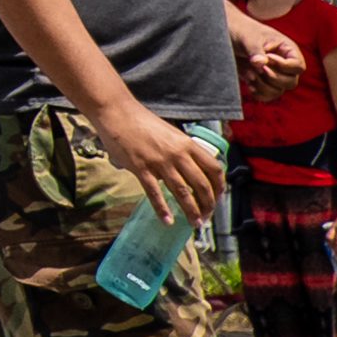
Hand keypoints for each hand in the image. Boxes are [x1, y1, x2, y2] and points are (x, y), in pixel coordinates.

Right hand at [90, 99, 223, 225]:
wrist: (117, 113)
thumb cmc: (141, 122)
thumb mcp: (170, 133)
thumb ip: (180, 151)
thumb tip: (184, 171)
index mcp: (187, 144)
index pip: (214, 169)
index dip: (219, 187)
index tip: (217, 198)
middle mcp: (177, 154)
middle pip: (201, 184)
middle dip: (208, 204)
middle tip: (206, 217)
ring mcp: (159, 162)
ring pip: (182, 192)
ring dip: (191, 211)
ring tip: (194, 223)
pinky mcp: (141, 168)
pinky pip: (155, 193)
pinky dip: (162, 209)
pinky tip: (167, 220)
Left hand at [226, 6, 306, 101]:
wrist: (226, 36)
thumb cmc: (241, 32)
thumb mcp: (248, 38)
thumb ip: (256, 50)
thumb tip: (260, 63)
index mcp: (287, 50)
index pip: (298, 66)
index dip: (284, 66)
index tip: (267, 58)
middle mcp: (285, 65)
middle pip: (291, 82)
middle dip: (272, 77)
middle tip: (256, 67)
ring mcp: (274, 75)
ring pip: (279, 91)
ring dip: (263, 86)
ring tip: (249, 73)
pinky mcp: (263, 83)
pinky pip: (268, 96)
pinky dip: (259, 93)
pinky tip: (249, 85)